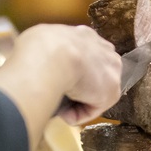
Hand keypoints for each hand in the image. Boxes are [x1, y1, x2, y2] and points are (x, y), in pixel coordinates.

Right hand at [0, 24, 120, 144]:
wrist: (53, 57)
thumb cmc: (40, 46)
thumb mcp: (40, 37)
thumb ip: (48, 48)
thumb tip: (40, 56)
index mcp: (86, 35)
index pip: (86, 54)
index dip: (72, 68)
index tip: (56, 77)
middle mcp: (104, 51)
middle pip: (95, 74)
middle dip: (80, 86)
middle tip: (58, 93)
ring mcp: (110, 72)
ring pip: (93, 93)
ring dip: (76, 101)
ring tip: (57, 103)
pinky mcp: (109, 93)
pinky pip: (91, 110)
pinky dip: (76, 115)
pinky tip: (63, 111)